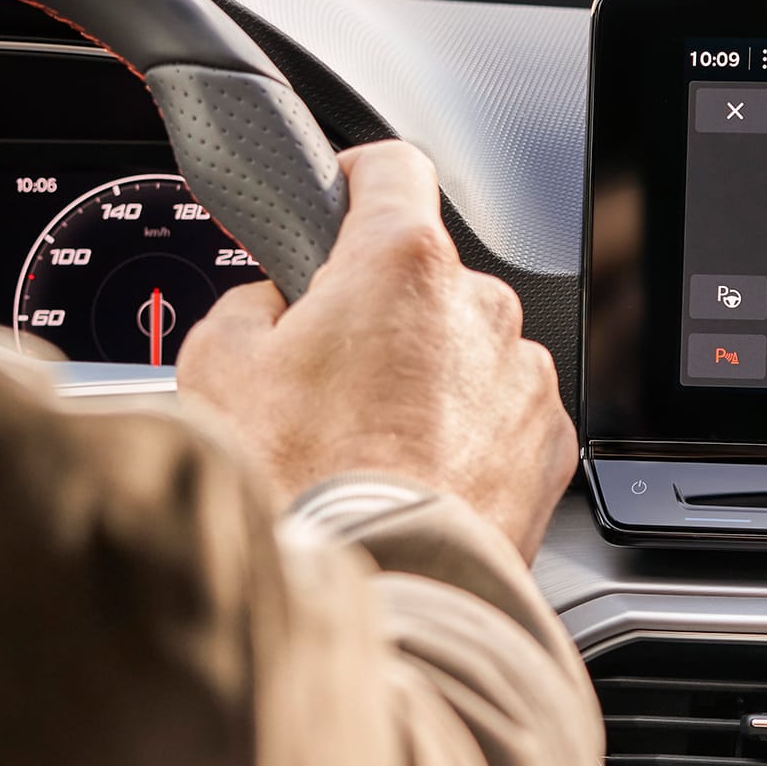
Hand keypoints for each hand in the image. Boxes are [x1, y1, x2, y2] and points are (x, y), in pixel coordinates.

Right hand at [174, 141, 576, 554]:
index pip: (392, 167)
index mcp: (402, 265)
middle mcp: (481, 309)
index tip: (340, 200)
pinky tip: (414, 478)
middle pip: (424, 278)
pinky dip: (467, 437)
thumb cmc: (302, 490)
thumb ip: (248, 304)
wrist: (378, 598)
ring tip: (369, 446)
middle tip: (324, 375)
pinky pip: (501, 417)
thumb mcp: (217, 368)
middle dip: (379, 312)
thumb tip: (270, 306)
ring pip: (466, 352)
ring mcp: (523, 380)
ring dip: (426, 379)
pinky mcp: (549, 447)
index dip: (355, 179)